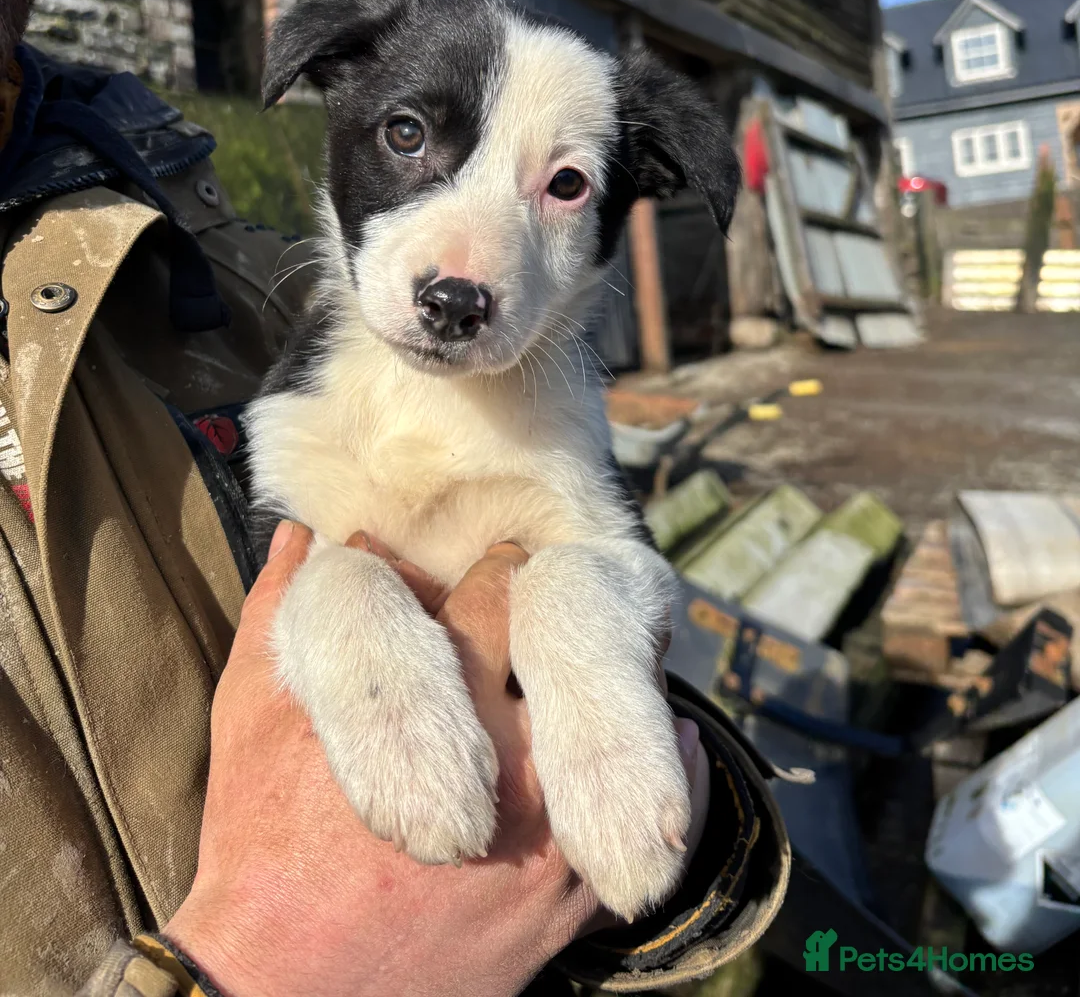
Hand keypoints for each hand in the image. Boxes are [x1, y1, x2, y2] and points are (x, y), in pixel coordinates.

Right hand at [165, 521, 705, 996]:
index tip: (493, 569)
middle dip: (549, 625)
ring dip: (610, 690)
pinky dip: (664, 772)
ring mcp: (550, 841)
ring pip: (624, 724)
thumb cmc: (261, 851)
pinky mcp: (570, 906)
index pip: (501, 591)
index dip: (495, 570)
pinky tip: (661, 739)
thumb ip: (280, 611)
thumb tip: (302, 533)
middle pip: (566, 652)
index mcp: (437, 704)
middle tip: (546, 612)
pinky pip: (654, 821)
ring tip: (599, 669)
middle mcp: (511, 766)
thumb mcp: (251, 719)